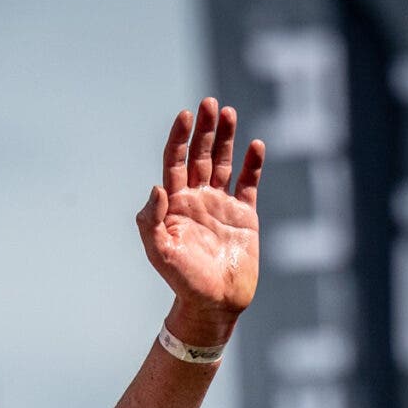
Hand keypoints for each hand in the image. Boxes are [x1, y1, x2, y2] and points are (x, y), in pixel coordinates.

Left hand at [135, 97, 263, 347]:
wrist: (214, 304)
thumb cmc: (183, 281)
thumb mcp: (160, 253)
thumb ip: (151, 220)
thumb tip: (156, 187)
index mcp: (174, 205)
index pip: (174, 162)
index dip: (179, 138)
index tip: (185, 114)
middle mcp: (197, 199)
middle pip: (199, 155)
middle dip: (204, 130)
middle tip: (209, 103)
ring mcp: (221, 205)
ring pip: (223, 163)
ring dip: (226, 138)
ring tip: (228, 113)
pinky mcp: (244, 216)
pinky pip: (249, 183)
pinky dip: (253, 164)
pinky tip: (256, 145)